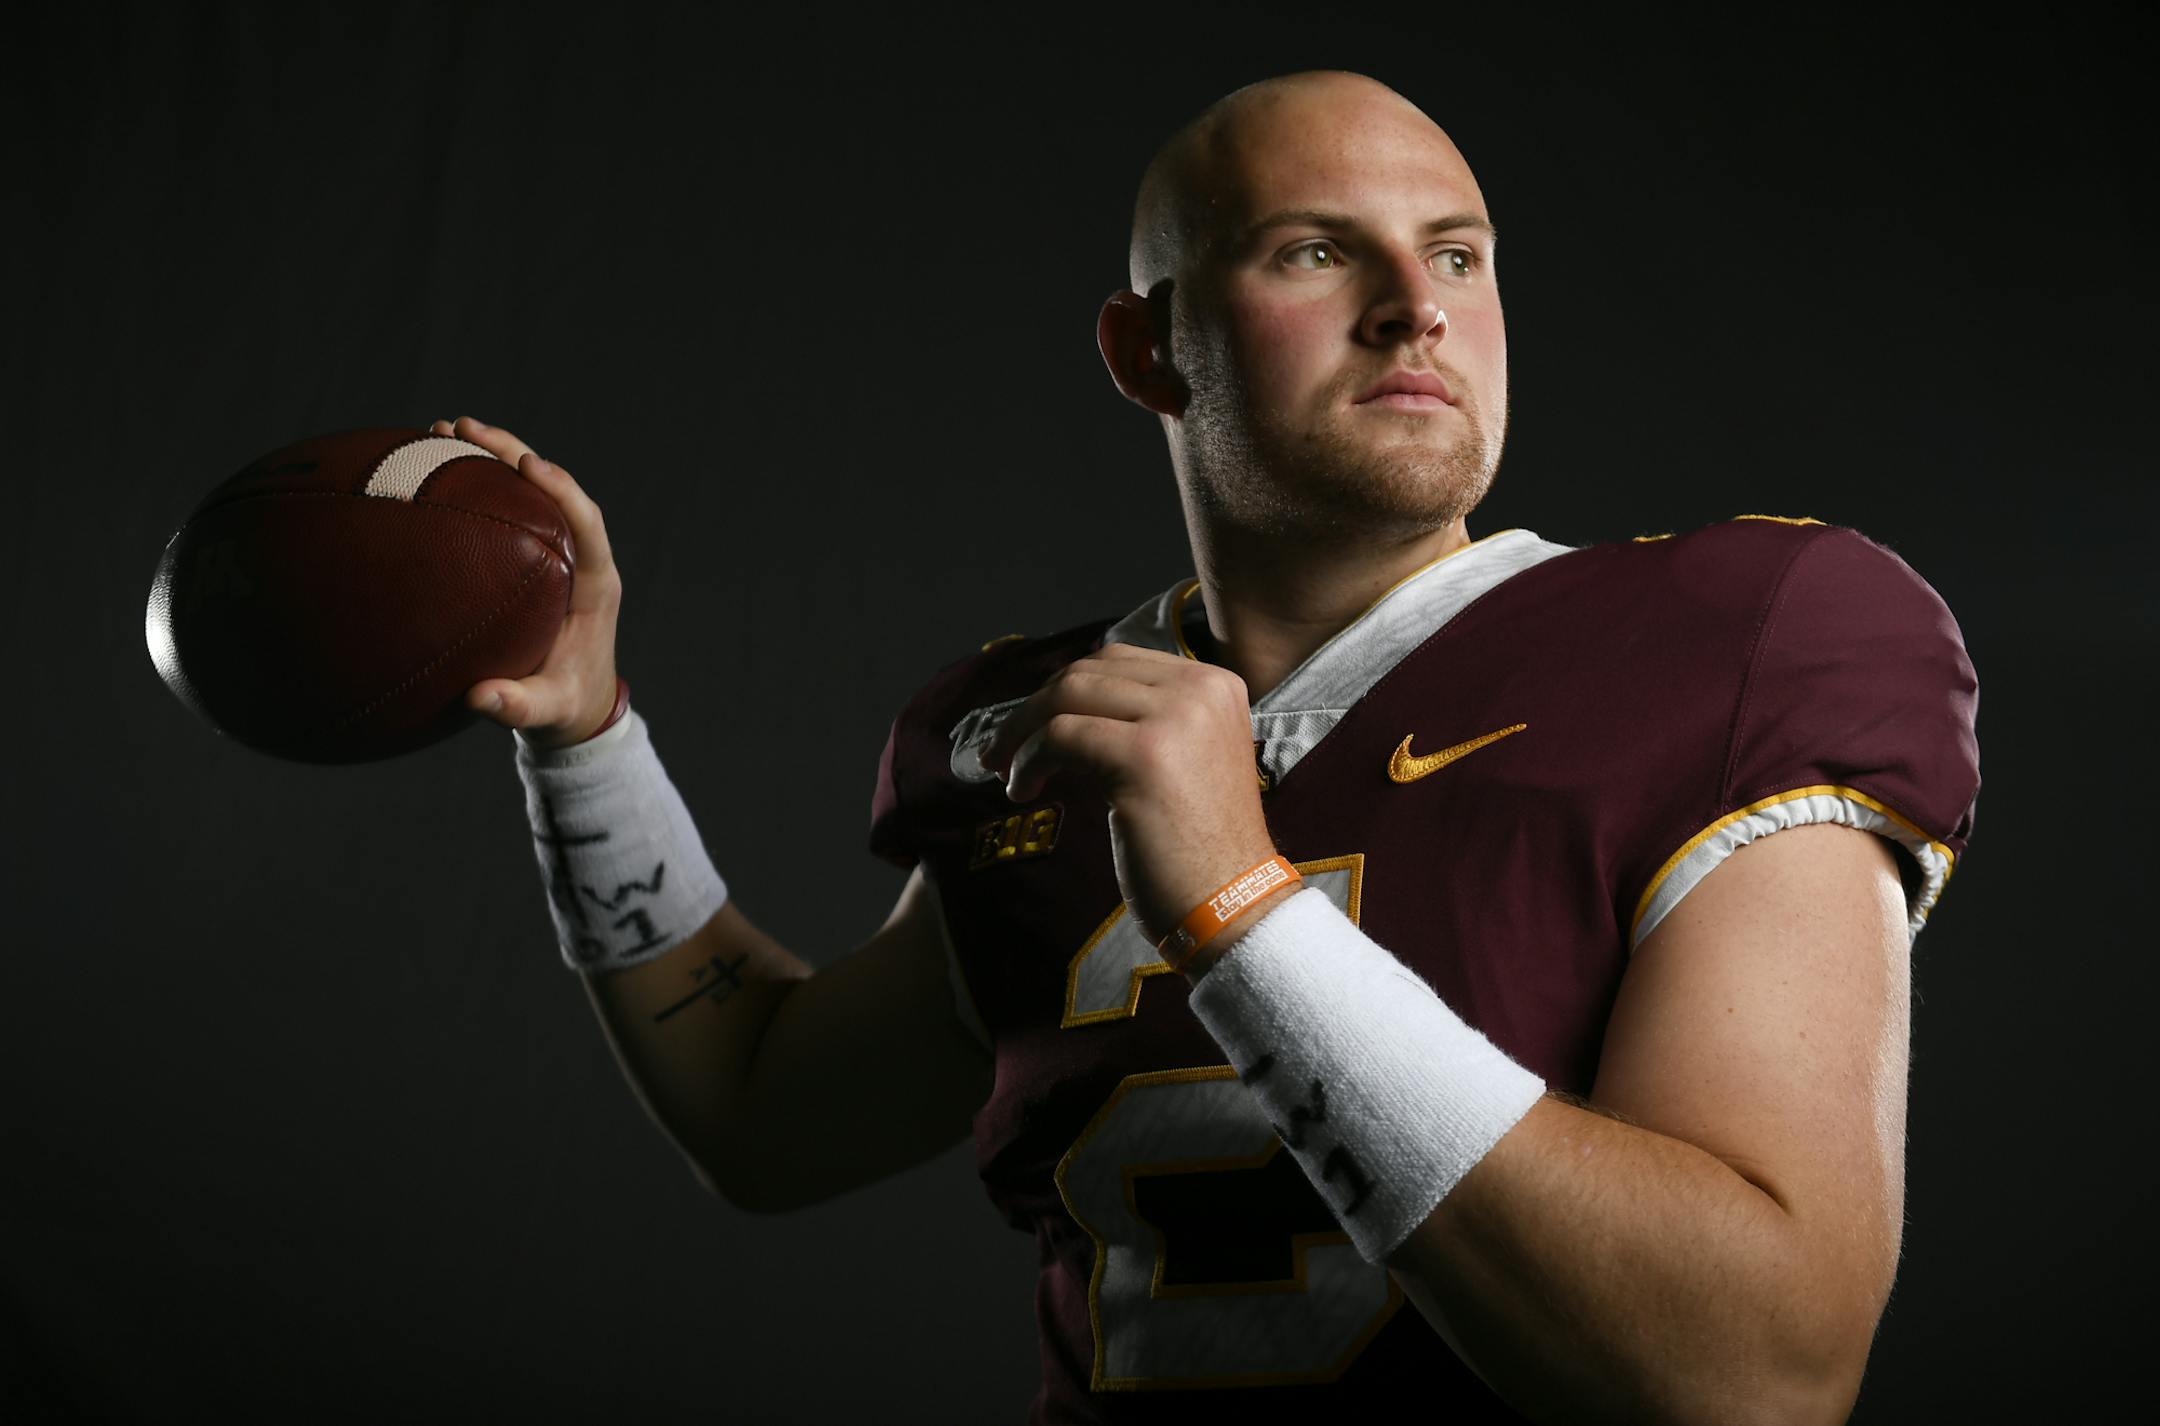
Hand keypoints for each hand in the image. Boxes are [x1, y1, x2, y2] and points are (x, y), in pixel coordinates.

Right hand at [431, 415, 622, 749]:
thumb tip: (480, 698)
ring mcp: (552, 551)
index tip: (529, 464)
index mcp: (595, 584)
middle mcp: (577, 557)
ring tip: (443, 429)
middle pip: (552, 489)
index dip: (563, 490)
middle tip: (465, 427)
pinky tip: (433, 464)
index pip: (587, 522)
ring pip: (527, 490)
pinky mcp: (528, 554)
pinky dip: (476, 484)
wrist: (573, 710)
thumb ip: (519, 707)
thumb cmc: (565, 708)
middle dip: (511, 452)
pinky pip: (507, 508)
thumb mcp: (546, 711)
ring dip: (490, 456)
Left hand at [975, 643, 1285, 957]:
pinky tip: (1023, 790)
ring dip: (1022, 731)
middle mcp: (1201, 689)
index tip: (1033, 727)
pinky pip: (1060, 735)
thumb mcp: (1182, 759)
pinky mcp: (1145, 754)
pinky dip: (1028, 760)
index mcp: (1215, 684)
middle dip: (1035, 708)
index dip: (1065, 690)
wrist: (1233, 906)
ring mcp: (1176, 717)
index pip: (1118, 661)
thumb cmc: (1197, 849)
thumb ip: (1141, 721)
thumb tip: (1061, 706)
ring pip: (1069, 695)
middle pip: (1088, 672)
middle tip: (1003, 751)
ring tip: (1005, 771)